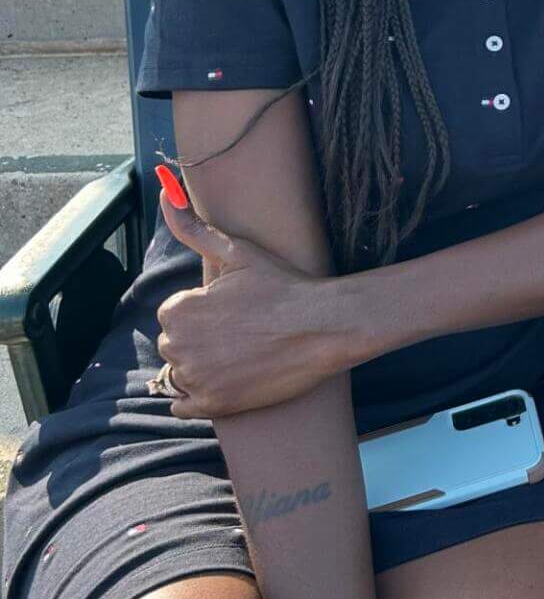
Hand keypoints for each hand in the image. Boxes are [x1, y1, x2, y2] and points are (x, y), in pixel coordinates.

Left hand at [155, 194, 340, 415]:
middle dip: (200, 340)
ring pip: (180, 373)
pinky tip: (225, 380)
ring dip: (200, 367)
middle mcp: (179, 347)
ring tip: (239, 354)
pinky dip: (196, 396)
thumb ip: (193, 229)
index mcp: (178, 310)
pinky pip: (182, 405)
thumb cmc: (282, 287)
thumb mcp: (237, 252)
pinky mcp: (212, 405)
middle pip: (176, 345)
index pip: (175, 314)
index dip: (204, 311)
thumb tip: (165, 193)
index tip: (233, 310)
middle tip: (241, 331)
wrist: (323, 327)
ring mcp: (196, 379)